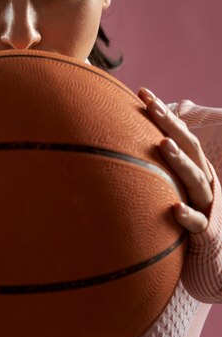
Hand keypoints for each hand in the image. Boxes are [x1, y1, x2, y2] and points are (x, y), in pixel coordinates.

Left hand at [138, 87, 212, 233]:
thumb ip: (156, 158)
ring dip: (180, 160)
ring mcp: (204, 202)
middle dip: (171, 125)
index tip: (143, 92)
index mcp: (194, 163)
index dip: (163, 112)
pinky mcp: (204, 228)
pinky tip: (175, 209)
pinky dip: (187, 215)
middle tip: (153, 107)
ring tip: (164, 144)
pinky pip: (197, 222)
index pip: (179, 132)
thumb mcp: (173, 179)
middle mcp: (201, 177)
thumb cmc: (185, 203)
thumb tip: (124, 130)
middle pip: (189, 147)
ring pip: (195, 178)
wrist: (211, 244)